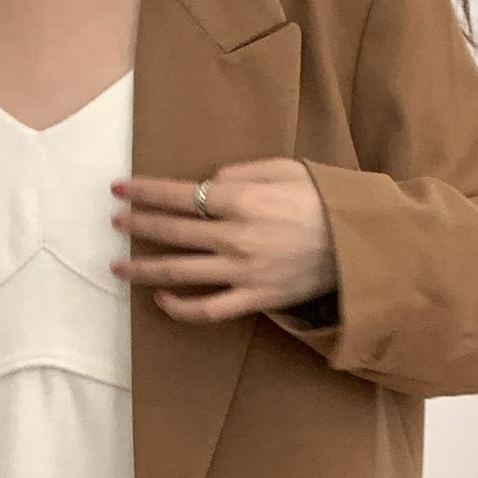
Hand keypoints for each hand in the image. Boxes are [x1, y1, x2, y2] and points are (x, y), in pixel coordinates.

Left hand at [108, 157, 336, 322]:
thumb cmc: (326, 201)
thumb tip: (208, 181)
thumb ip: (242, 171)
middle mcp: (235, 237)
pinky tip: (160, 301)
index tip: (120, 189)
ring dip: (143, 270)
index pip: (179, 195)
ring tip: (118, 268)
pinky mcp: (254, 299)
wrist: (362, 245)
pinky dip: (179, 308)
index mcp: (243, 200)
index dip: (144, 192)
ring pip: (179, 273)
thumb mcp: (287, 168)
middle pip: (171, 232)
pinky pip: (207, 310)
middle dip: (136, 226)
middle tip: (115, 223)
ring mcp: (243, 272)